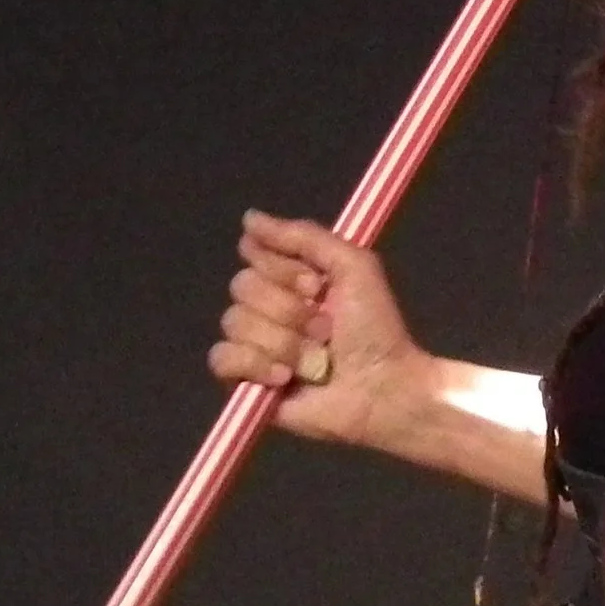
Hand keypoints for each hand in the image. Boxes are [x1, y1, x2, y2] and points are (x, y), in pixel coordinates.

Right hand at [207, 209, 429, 450]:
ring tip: (316, 360)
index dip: (283, 269)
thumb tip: (249, 218)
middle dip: (288, 309)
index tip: (316, 285)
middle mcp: (268, 307)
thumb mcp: (353, 265)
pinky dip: (255, 365)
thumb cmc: (376, 328)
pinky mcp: (246, 381)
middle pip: (242, 286)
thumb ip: (303, 236)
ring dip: (284, 343)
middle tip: (325, 328)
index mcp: (290, 277)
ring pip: (235, 323)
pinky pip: (222, 358)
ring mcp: (255, 344)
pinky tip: (285, 378)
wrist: (381, 387)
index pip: (254, 253)